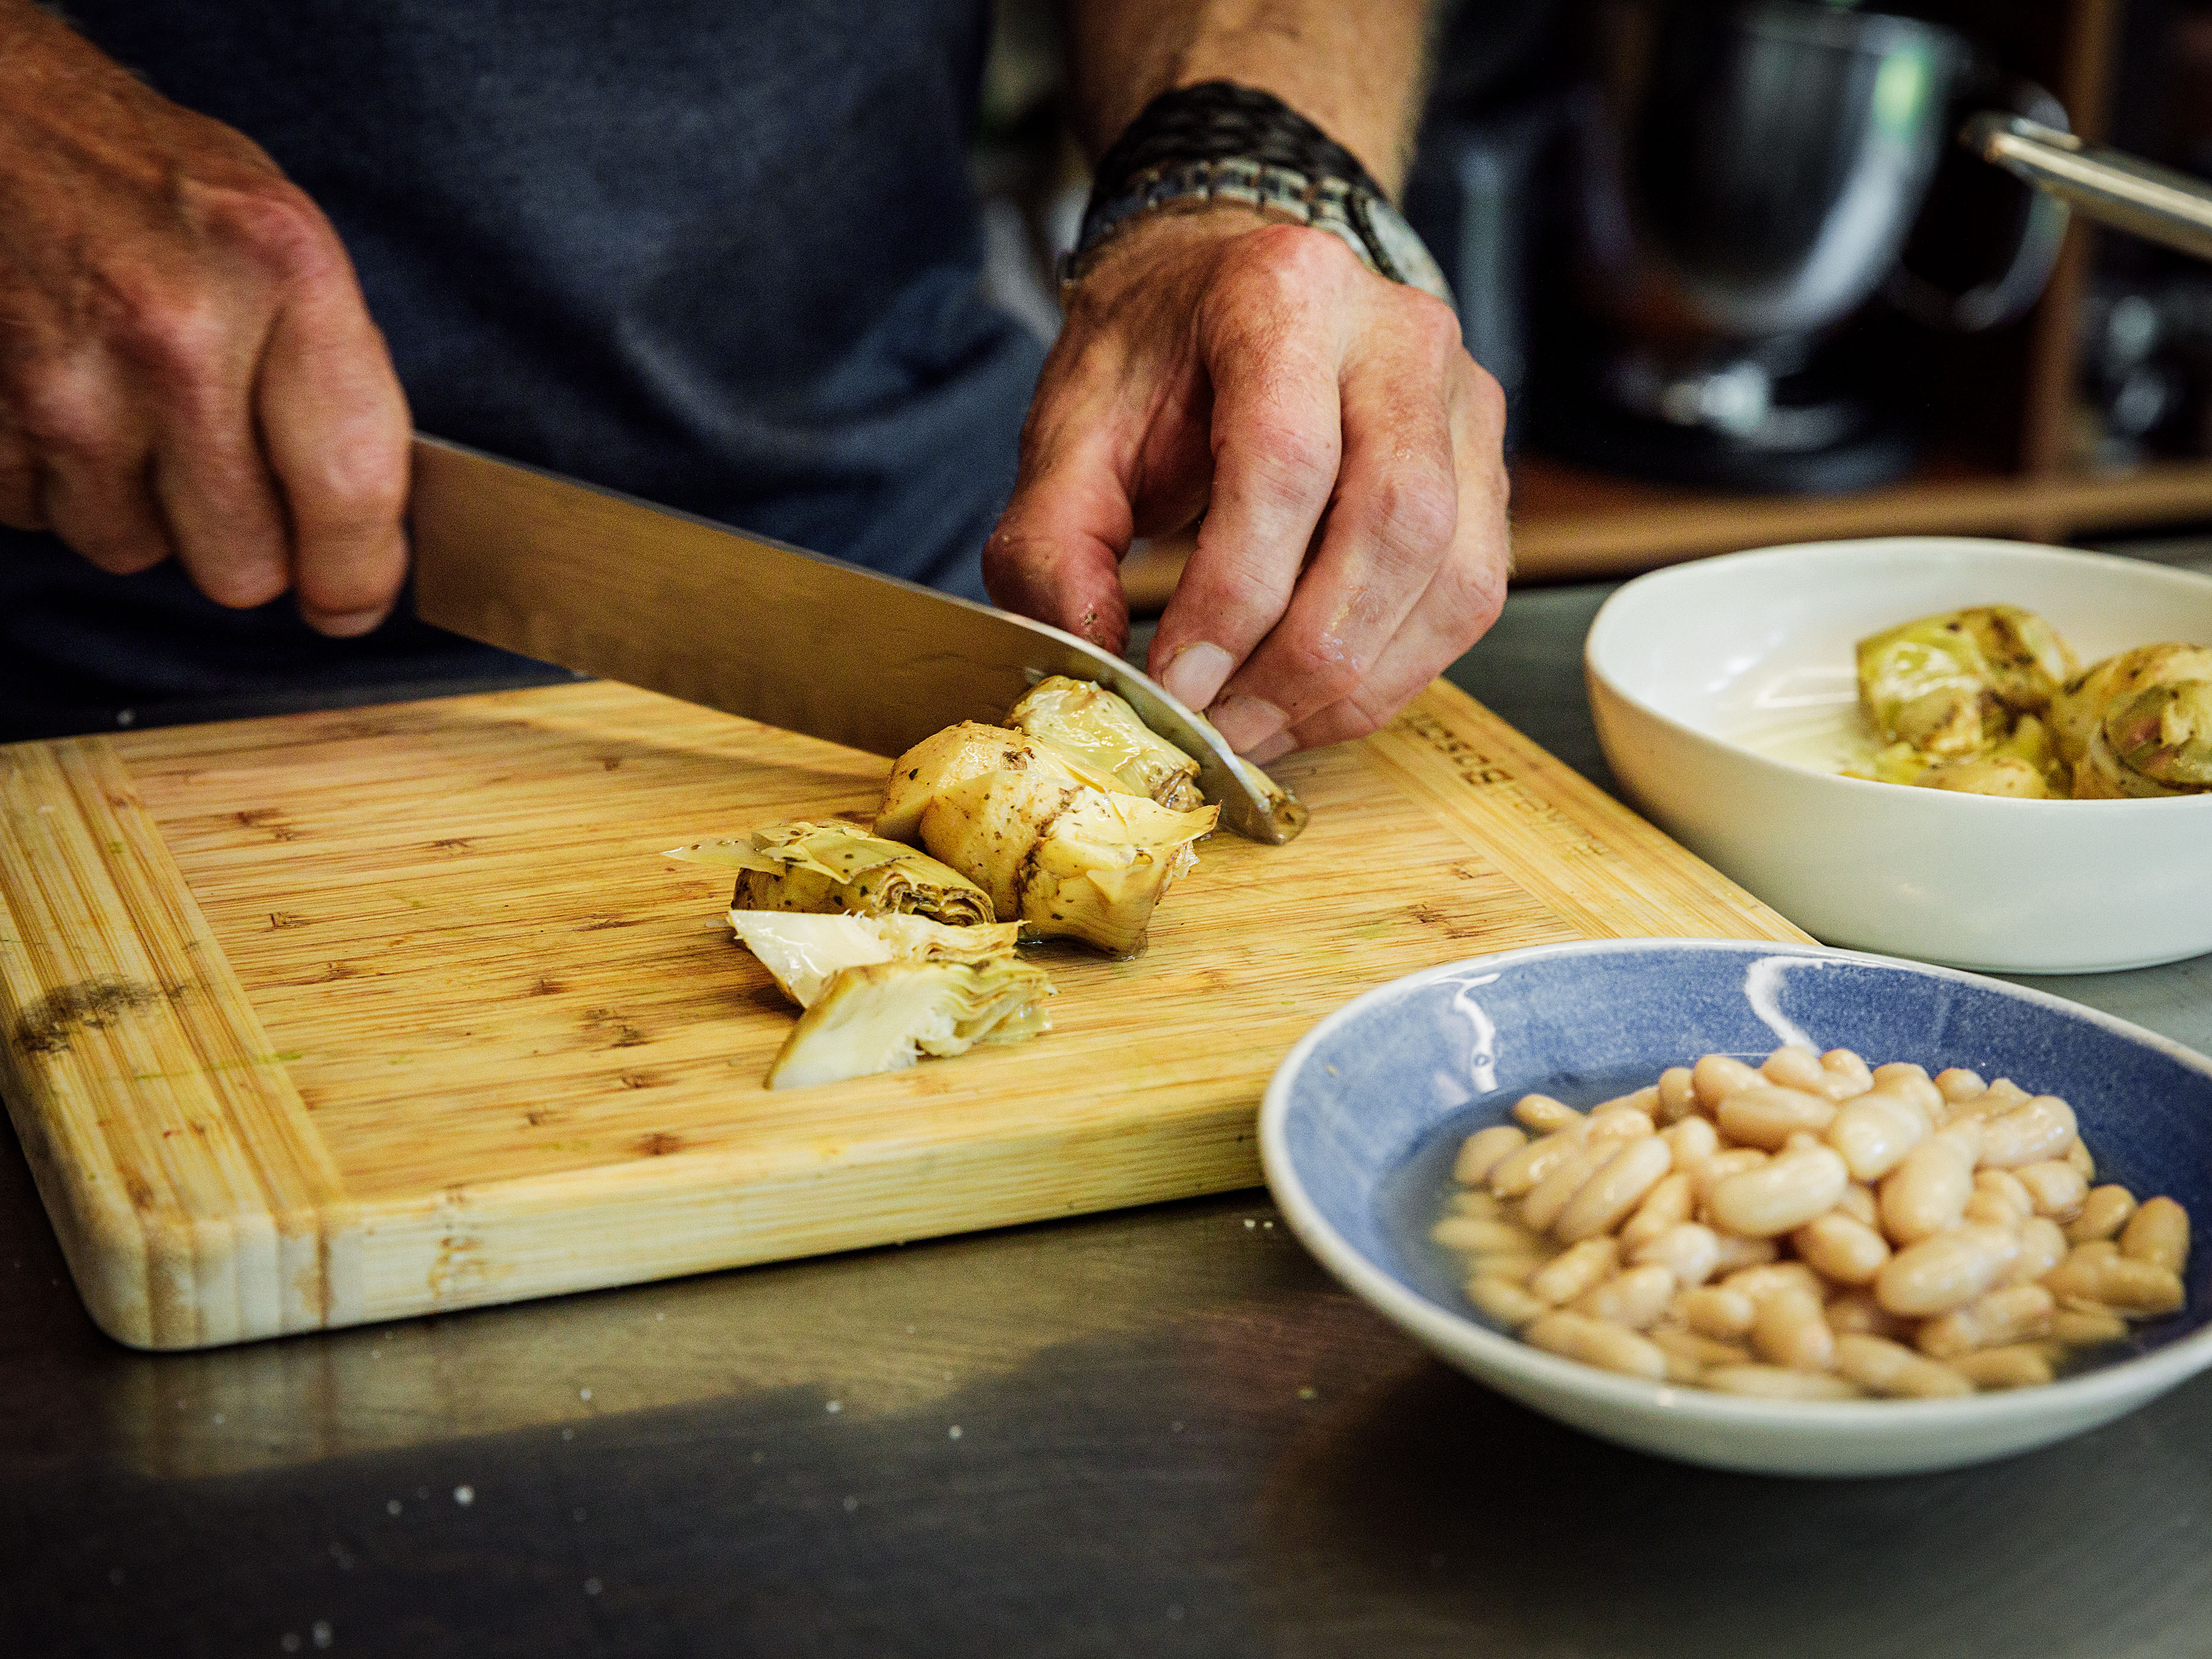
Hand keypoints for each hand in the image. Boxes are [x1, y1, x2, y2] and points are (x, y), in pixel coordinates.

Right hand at [0, 7, 409, 634]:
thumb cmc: (143, 177)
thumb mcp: (279, 238)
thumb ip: (334, 378)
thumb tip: (368, 526)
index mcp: (280, 271)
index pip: (352, 491)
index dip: (357, 574)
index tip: (352, 598)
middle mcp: (175, 334)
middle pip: (243, 563)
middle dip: (242, 540)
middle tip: (225, 469)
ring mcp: (63, 381)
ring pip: (134, 550)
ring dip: (140, 506)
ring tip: (128, 403)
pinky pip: (42, 517)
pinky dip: (56, 477)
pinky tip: (60, 390)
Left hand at [983, 211, 1509, 763]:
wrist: (1227, 285)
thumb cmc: (1154, 355)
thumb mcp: (1069, 428)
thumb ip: (1053, 543)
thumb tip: (1092, 659)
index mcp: (1285, 292)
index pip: (1284, 463)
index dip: (1234, 595)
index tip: (1177, 682)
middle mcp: (1399, 332)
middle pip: (1394, 522)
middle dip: (1303, 658)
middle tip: (1219, 726)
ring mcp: (1462, 396)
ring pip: (1451, 575)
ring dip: (1354, 682)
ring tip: (1258, 726)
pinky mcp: (1486, 462)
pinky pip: (1469, 595)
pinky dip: (1393, 672)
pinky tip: (1313, 700)